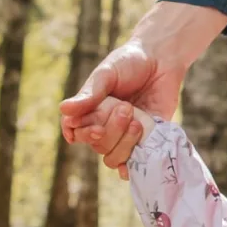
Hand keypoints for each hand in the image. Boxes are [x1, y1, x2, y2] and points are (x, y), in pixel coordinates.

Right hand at [59, 1, 226, 170]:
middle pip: (98, 144)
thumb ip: (90, 94)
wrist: (162, 60)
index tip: (96, 128)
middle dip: (112, 130)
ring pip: (114, 156)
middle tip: (126, 107)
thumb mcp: (107, 74)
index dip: (83, 134)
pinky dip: (132, 167)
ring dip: (125, 143)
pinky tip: (133, 166)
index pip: (76, 131)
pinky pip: (135, 163)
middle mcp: (104, 126)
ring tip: (138, 122)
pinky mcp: (146, 140)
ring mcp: (124, 135)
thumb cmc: (129, 62)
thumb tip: (63, 110)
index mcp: (90, 110)